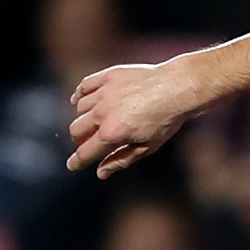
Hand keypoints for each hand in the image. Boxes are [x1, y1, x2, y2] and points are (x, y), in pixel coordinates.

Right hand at [68, 61, 201, 177]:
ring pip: (79, 108)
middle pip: (76, 130)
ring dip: (83, 118)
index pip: (85, 152)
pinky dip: (79, 95)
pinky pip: (84, 86)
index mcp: (111, 133)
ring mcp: (104, 92)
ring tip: (95, 122)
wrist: (177, 88)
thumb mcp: (146, 147)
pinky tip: (80, 102)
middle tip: (89, 142)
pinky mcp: (108, 76)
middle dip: (79, 140)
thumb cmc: (165, 120)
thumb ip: (121, 160)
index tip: (72, 165)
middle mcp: (103, 113)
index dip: (77, 162)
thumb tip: (101, 172)